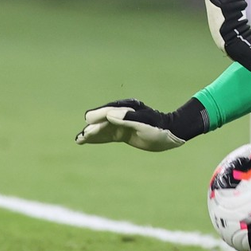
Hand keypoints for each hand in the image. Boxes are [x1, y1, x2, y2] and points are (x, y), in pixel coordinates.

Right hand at [75, 98, 207, 151]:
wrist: (171, 133)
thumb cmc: (159, 128)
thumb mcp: (144, 123)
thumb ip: (127, 118)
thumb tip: (109, 115)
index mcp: (128, 108)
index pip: (108, 111)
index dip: (98, 117)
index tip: (88, 122)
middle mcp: (123, 114)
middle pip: (103, 119)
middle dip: (92, 126)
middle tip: (82, 136)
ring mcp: (122, 123)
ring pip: (103, 128)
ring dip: (92, 133)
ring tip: (79, 140)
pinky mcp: (123, 132)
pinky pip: (107, 135)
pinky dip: (97, 138)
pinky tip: (86, 141)